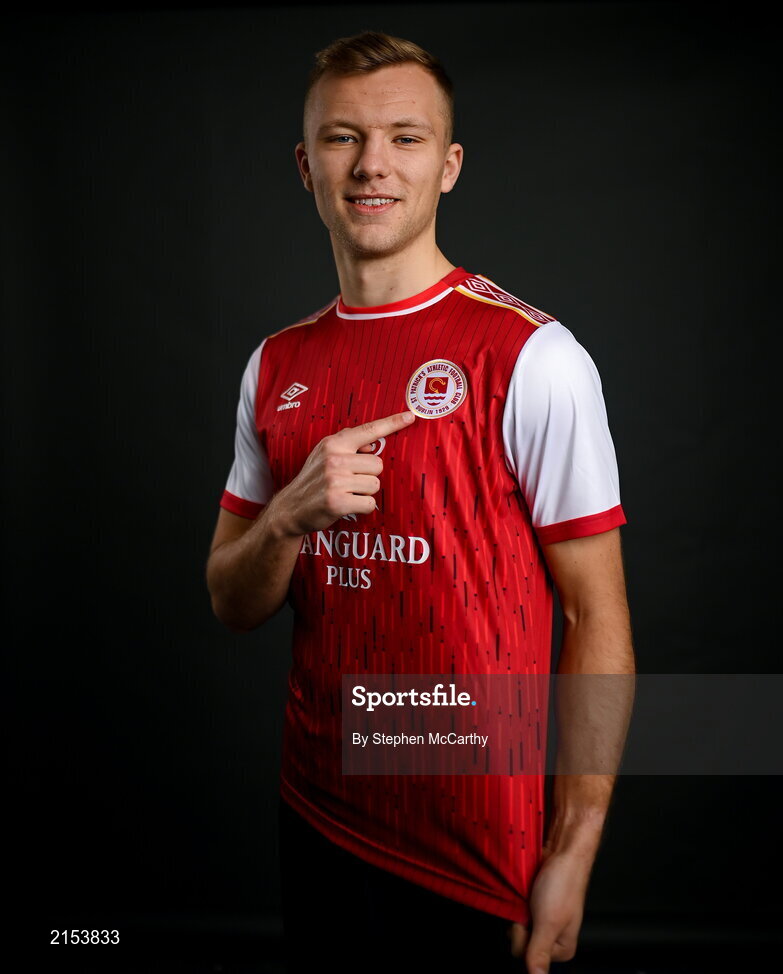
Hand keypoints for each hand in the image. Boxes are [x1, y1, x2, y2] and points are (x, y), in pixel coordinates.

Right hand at [274, 410, 415, 536]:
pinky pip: (369, 503)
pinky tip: (347, 506)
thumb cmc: (313, 481)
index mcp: (333, 444)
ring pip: (375, 484)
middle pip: (378, 465)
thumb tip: (372, 445)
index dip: (391, 423)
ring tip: (346, 493)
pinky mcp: (338, 501)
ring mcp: (335, 480)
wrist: (290, 509)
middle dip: (368, 476)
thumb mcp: (323, 455)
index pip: (368, 430)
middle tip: (349, 482)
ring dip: (364, 492)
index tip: (410, 416)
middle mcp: (334, 459)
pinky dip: (362, 507)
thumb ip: (347, 447)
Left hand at [506, 848, 589, 972]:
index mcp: (561, 948)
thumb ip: (539, 952)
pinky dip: (515, 900)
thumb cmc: (563, 882)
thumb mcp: (549, 922)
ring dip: (517, 909)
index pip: (526, 957)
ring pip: (515, 924)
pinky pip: (515, 909)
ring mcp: (540, 919)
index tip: (534, 918)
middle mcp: (551, 936)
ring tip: (530, 895)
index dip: (523, 936)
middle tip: (534, 904)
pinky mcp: (532, 903)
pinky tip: (525, 891)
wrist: (562, 850)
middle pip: (518, 942)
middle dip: (520, 922)